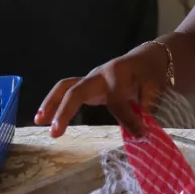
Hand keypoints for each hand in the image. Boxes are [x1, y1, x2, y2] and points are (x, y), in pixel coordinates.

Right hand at [34, 42, 170, 136]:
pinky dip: (54, 103)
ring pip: (65, 87)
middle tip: (55, 132)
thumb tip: (140, 130)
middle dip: (64, 110)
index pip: (117, 101)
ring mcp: (91, 79)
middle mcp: (99, 74)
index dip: (128, 119)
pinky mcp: (88, 85)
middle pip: (76, 90)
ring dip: (50, 103)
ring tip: (38, 121)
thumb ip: (147, 105)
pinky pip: (66, 91)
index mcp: (118, 74)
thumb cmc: (151, 73)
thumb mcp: (156, 87)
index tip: (140, 135)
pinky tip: (43, 118)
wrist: (147, 58)